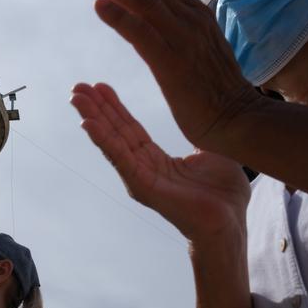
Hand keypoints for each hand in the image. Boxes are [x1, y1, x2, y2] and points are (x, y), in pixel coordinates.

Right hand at [71, 83, 249, 242]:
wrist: (231, 222)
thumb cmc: (224, 193)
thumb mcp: (212, 149)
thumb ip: (199, 130)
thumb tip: (205, 108)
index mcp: (155, 159)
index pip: (129, 128)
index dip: (114, 107)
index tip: (99, 86)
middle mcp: (142, 168)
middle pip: (115, 132)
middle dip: (96, 108)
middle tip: (77, 86)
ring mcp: (141, 179)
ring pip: (113, 143)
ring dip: (92, 119)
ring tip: (76, 98)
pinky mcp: (144, 188)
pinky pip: (121, 160)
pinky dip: (104, 141)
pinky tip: (89, 124)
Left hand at [93, 0, 262, 148]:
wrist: (237, 118)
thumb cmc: (216, 88)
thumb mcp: (201, 47)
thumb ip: (182, 28)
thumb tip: (161, 19)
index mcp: (197, 13)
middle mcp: (191, 19)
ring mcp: (183, 38)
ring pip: (145, 2)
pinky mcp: (171, 62)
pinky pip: (140, 32)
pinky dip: (119, 17)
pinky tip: (100, 6)